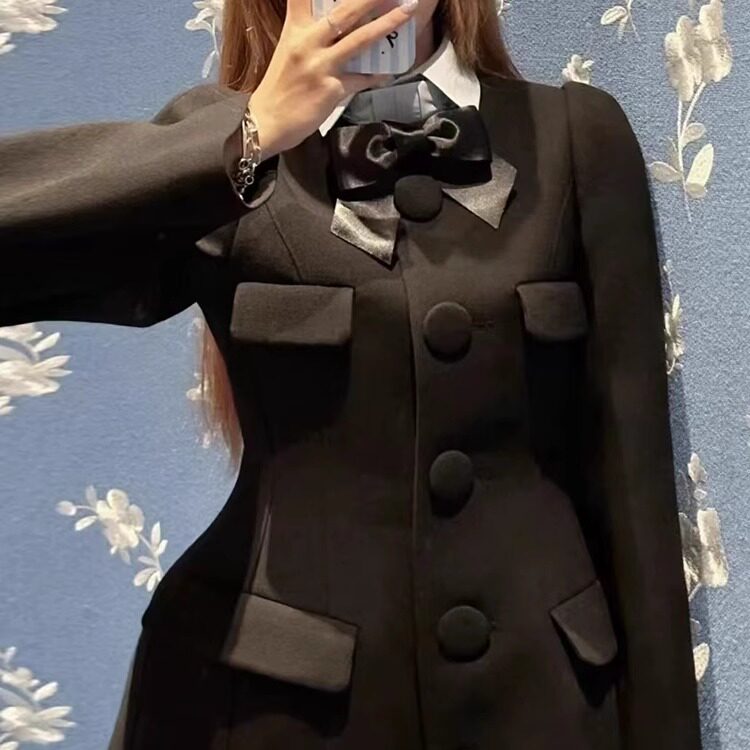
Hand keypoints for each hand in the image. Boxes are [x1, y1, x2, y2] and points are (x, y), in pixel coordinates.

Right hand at [248, 0, 418, 158]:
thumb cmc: (279, 89)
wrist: (266, 122)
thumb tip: (339, 27)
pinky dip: (377, 75)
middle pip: (344, 11)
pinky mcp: (332, 89)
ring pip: (359, 39)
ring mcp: (321, 66)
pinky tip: (389, 71)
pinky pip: (362, 79)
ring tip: (406, 11)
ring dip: (387, 24)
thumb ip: (310, 36)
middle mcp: (308, 43)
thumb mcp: (289, 52)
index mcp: (294, 30)